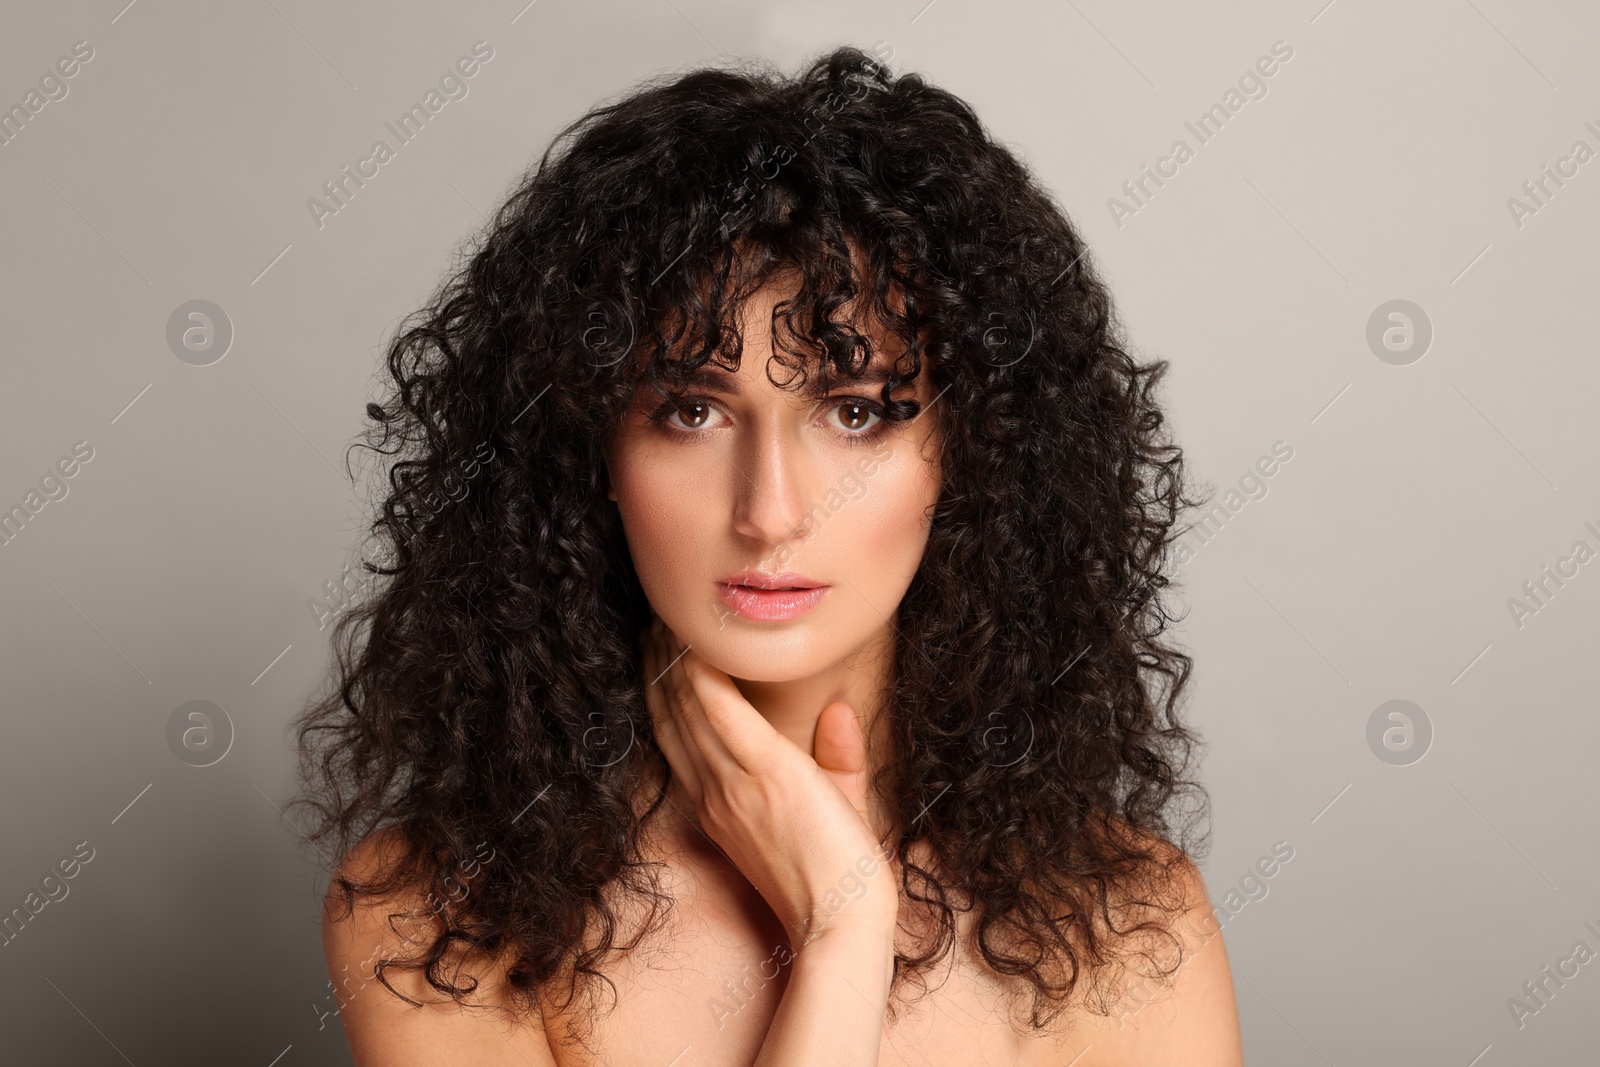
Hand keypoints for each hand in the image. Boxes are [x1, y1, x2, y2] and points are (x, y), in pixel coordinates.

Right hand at [640, 616, 900, 943]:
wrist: (842, 920)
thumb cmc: (840, 878)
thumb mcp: (838, 808)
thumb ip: (837, 760)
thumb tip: (838, 712)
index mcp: (721, 807)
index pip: (681, 740)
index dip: (666, 695)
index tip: (663, 656)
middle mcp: (716, 793)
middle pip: (672, 717)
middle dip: (659, 668)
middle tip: (653, 624)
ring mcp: (734, 783)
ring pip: (687, 707)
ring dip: (673, 660)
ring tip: (666, 621)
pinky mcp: (765, 772)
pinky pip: (719, 711)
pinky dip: (703, 674)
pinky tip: (693, 644)